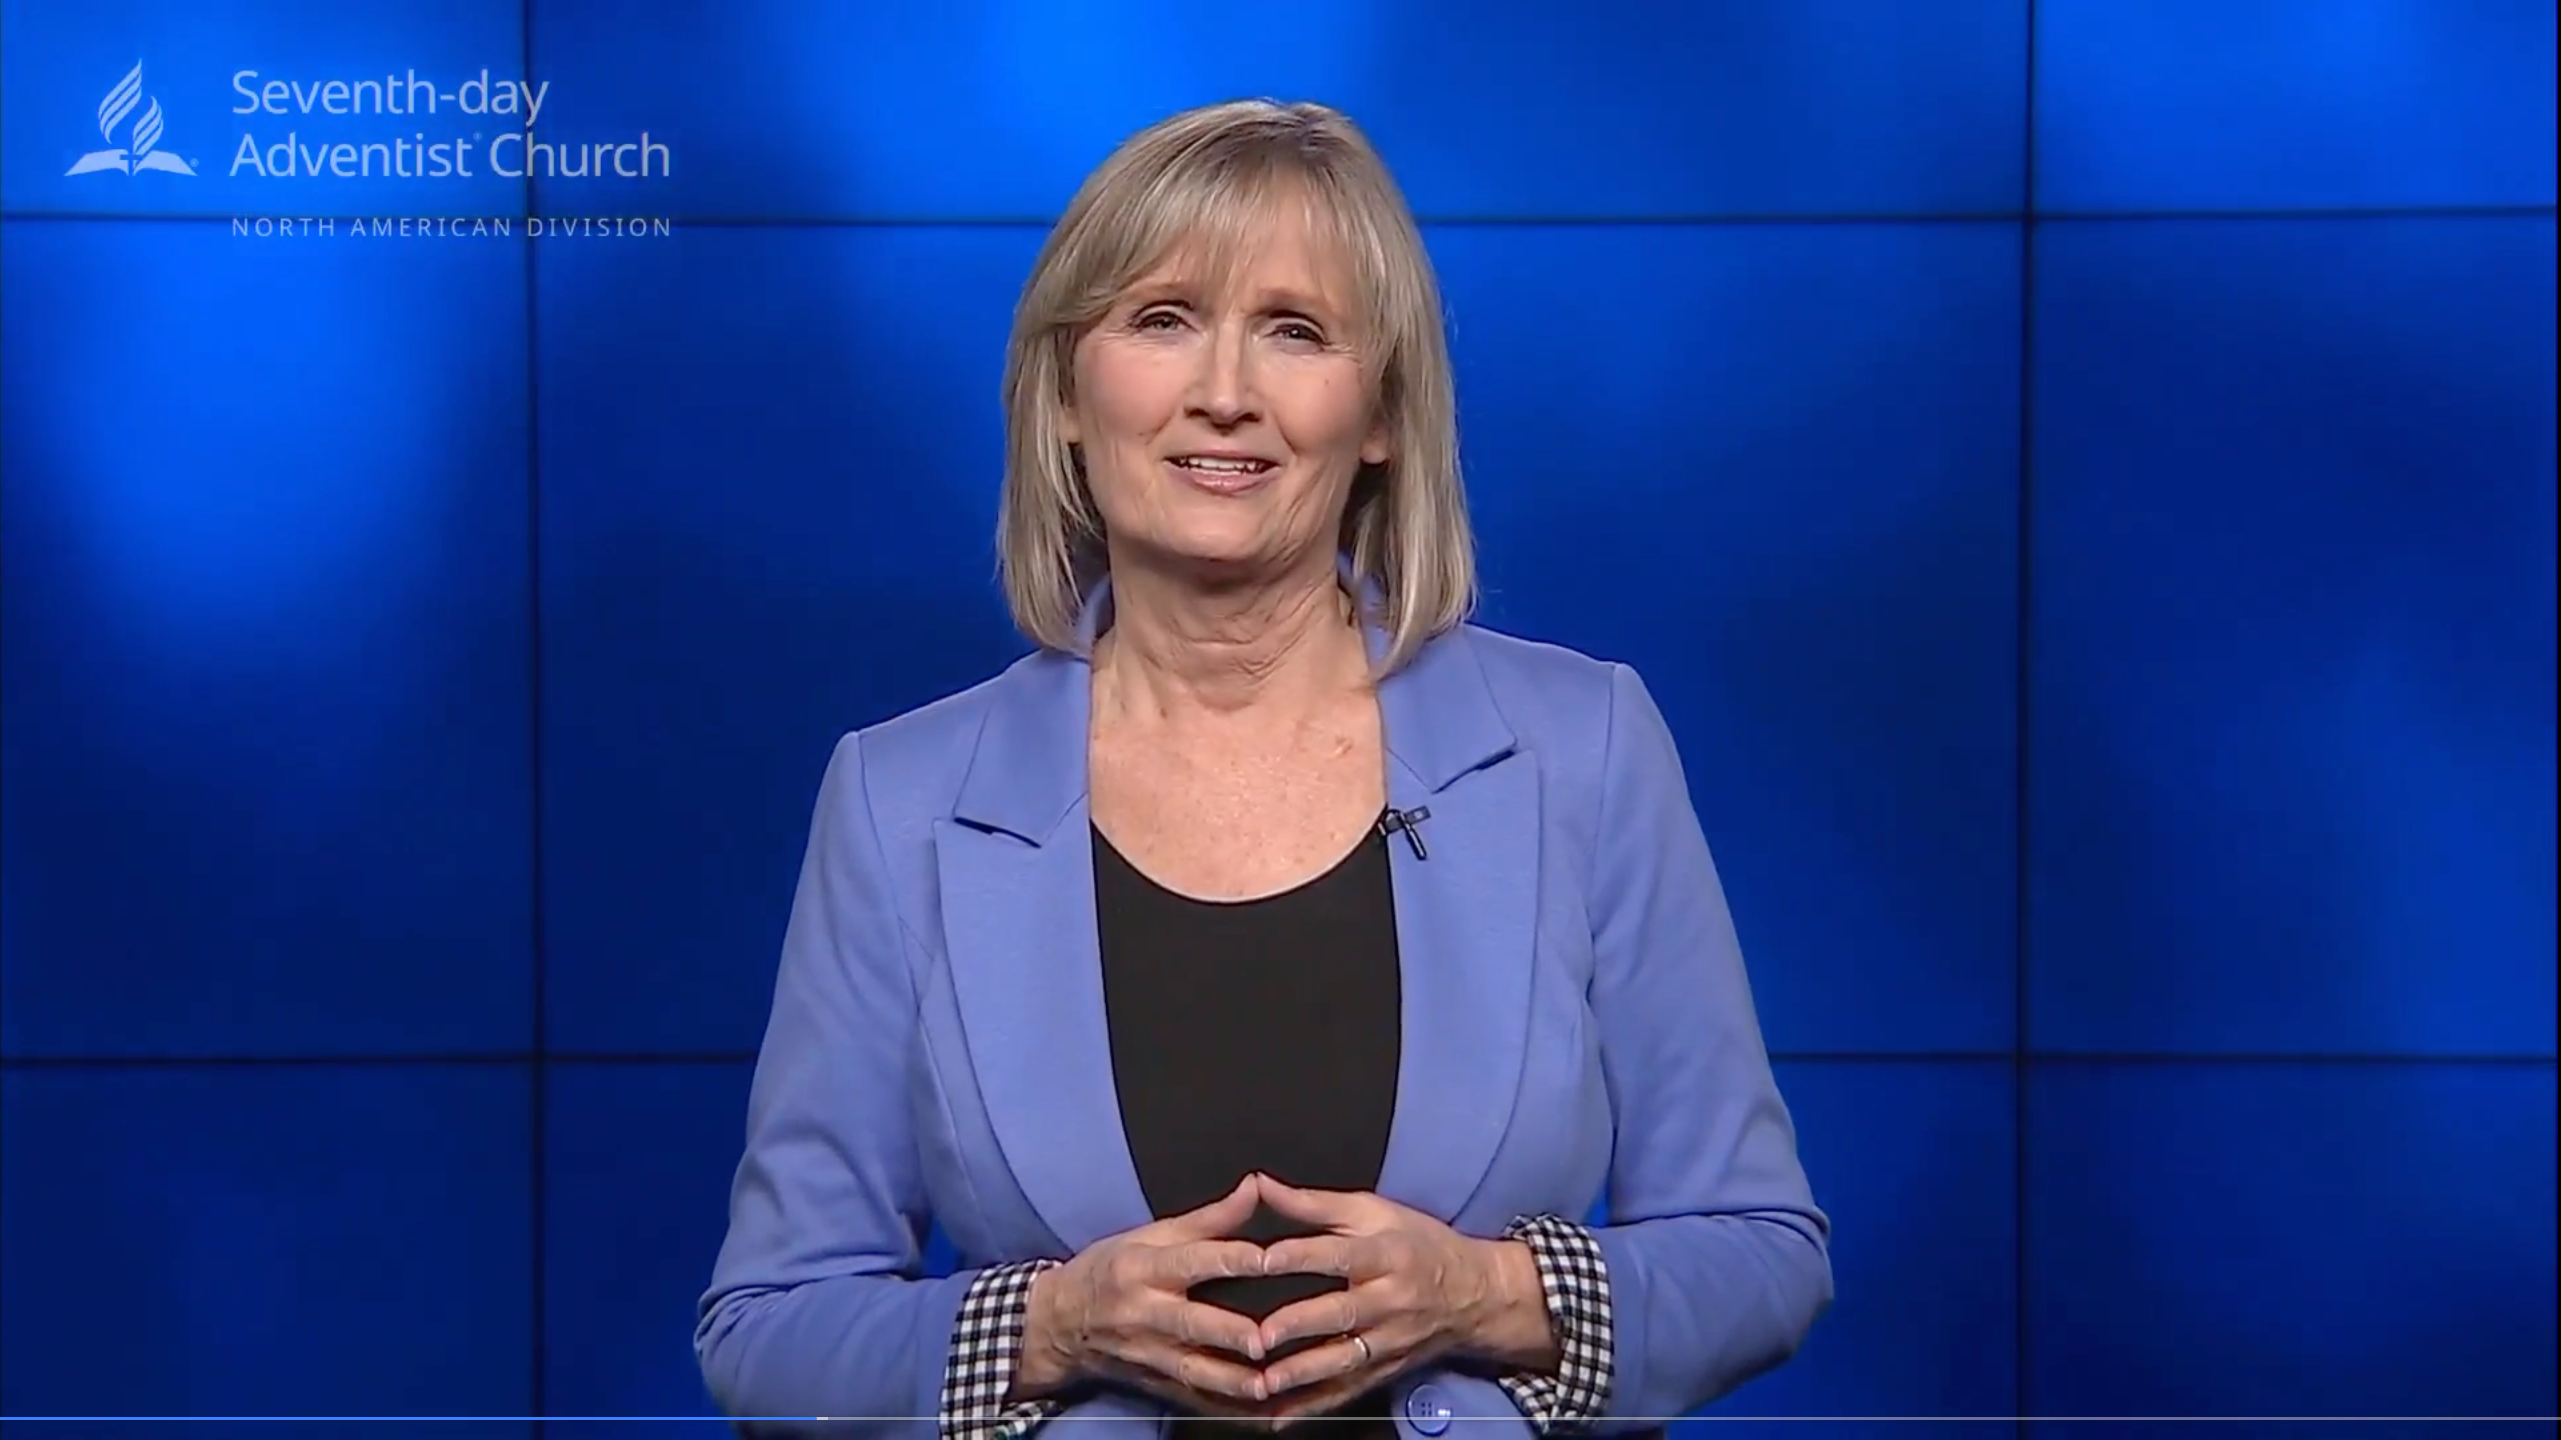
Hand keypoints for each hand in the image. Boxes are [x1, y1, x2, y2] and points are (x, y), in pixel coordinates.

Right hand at [1017, 1174, 1275, 1412]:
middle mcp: (1144, 1312)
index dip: (1230, 1259)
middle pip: (1190, 1322)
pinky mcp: (1153, 1383)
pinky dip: (1221, 1407)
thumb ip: (1209, 1218)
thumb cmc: (1109, 1270)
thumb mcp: (1150, 1235)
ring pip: (1191, 1369)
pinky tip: (1253, 1412)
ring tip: (1264, 1386)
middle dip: (1227, 1333)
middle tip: (1265, 1338)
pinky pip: (1190, 1399)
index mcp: (1144, 1268)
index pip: (1192, 1261)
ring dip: (1228, 1381)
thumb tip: (1254, 1188)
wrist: (1059, 1323)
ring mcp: (1147, 1353)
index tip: (1267, 1260)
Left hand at [1246, 1175, 1548, 1424]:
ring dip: (1303, 1375)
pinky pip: (1347, 1392)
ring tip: (1265, 1384)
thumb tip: (1262, 1185)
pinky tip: (1280, 1418)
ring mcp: (1390, 1341)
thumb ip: (1313, 1204)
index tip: (1263, 1260)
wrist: (1476, 1295)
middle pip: (1342, 1312)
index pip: (1339, 1253)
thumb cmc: (1420, 1245)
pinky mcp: (1386, 1370)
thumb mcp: (1374, 1212)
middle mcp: (1390, 1300)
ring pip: (1344, 1361)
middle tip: (1259, 1336)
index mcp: (1386, 1254)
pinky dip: (1314, 1407)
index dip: (1300, 1255)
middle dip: (1299, 1325)